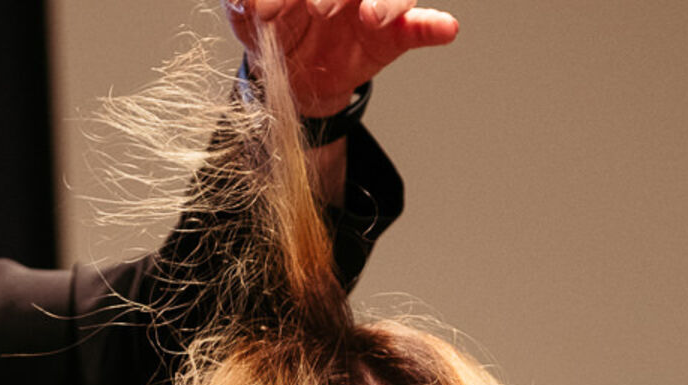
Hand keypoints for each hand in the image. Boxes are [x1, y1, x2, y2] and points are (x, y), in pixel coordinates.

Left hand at [226, 0, 459, 115]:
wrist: (290, 74)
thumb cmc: (273, 28)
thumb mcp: (244, 14)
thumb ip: (243, 2)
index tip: (268, 9)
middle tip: (318, 9)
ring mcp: (373, 3)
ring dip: (388, 2)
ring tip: (375, 17)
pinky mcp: (394, 33)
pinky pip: (421, 26)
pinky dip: (434, 26)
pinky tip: (444, 28)